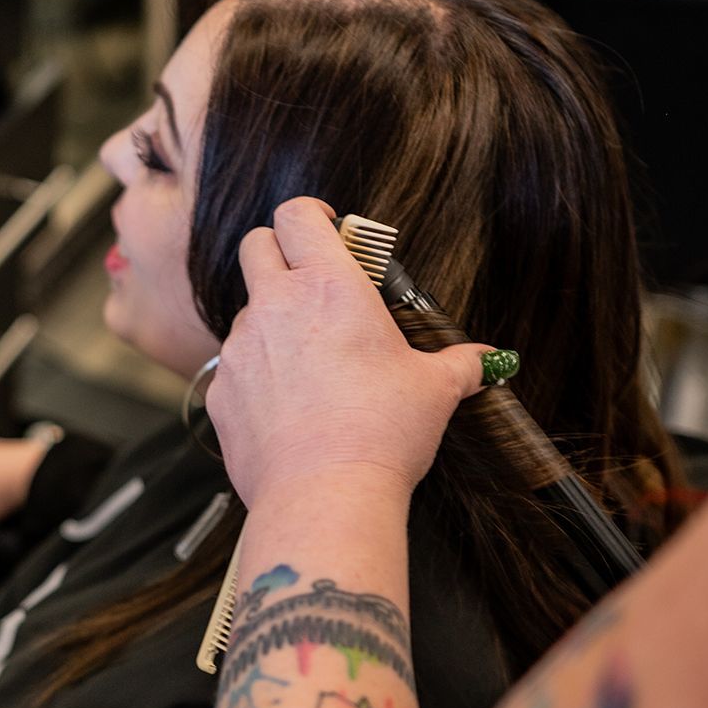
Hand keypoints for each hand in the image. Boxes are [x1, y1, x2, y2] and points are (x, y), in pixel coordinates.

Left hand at [207, 198, 493, 509]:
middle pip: (254, 245)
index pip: (297, 215)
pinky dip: (255, 374)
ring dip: (270, 321)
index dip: (310, 214)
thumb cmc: (382, 433)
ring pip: (246, 311)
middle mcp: (276, 305)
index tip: (326, 228)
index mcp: (329, 285)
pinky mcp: (220, 388)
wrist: (324, 492)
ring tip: (309, 362)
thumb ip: (458, 364)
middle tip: (308, 280)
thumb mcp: (434, 390)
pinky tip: (287, 406)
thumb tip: (487, 360)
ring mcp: (241, 346)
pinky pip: (234, 366)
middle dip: (277, 252)